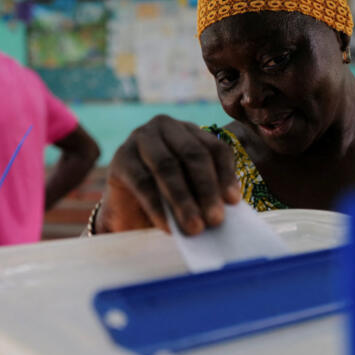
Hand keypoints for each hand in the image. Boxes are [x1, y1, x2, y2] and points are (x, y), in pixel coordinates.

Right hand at [97, 115, 240, 235]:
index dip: (225, 174)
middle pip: (192, 154)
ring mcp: (139, 138)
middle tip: (215, 220)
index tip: (233, 202)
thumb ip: (208, 192)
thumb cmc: (167, 197)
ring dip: (183, 199)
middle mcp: (164, 126)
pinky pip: (143, 182)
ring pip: (167, 166)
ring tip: (194, 227)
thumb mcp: (193, 190)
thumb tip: (228, 205)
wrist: (128, 211)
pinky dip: (157, 206)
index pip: (214, 148)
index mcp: (189, 130)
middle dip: (206, 189)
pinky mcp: (120, 158)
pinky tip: (168, 226)